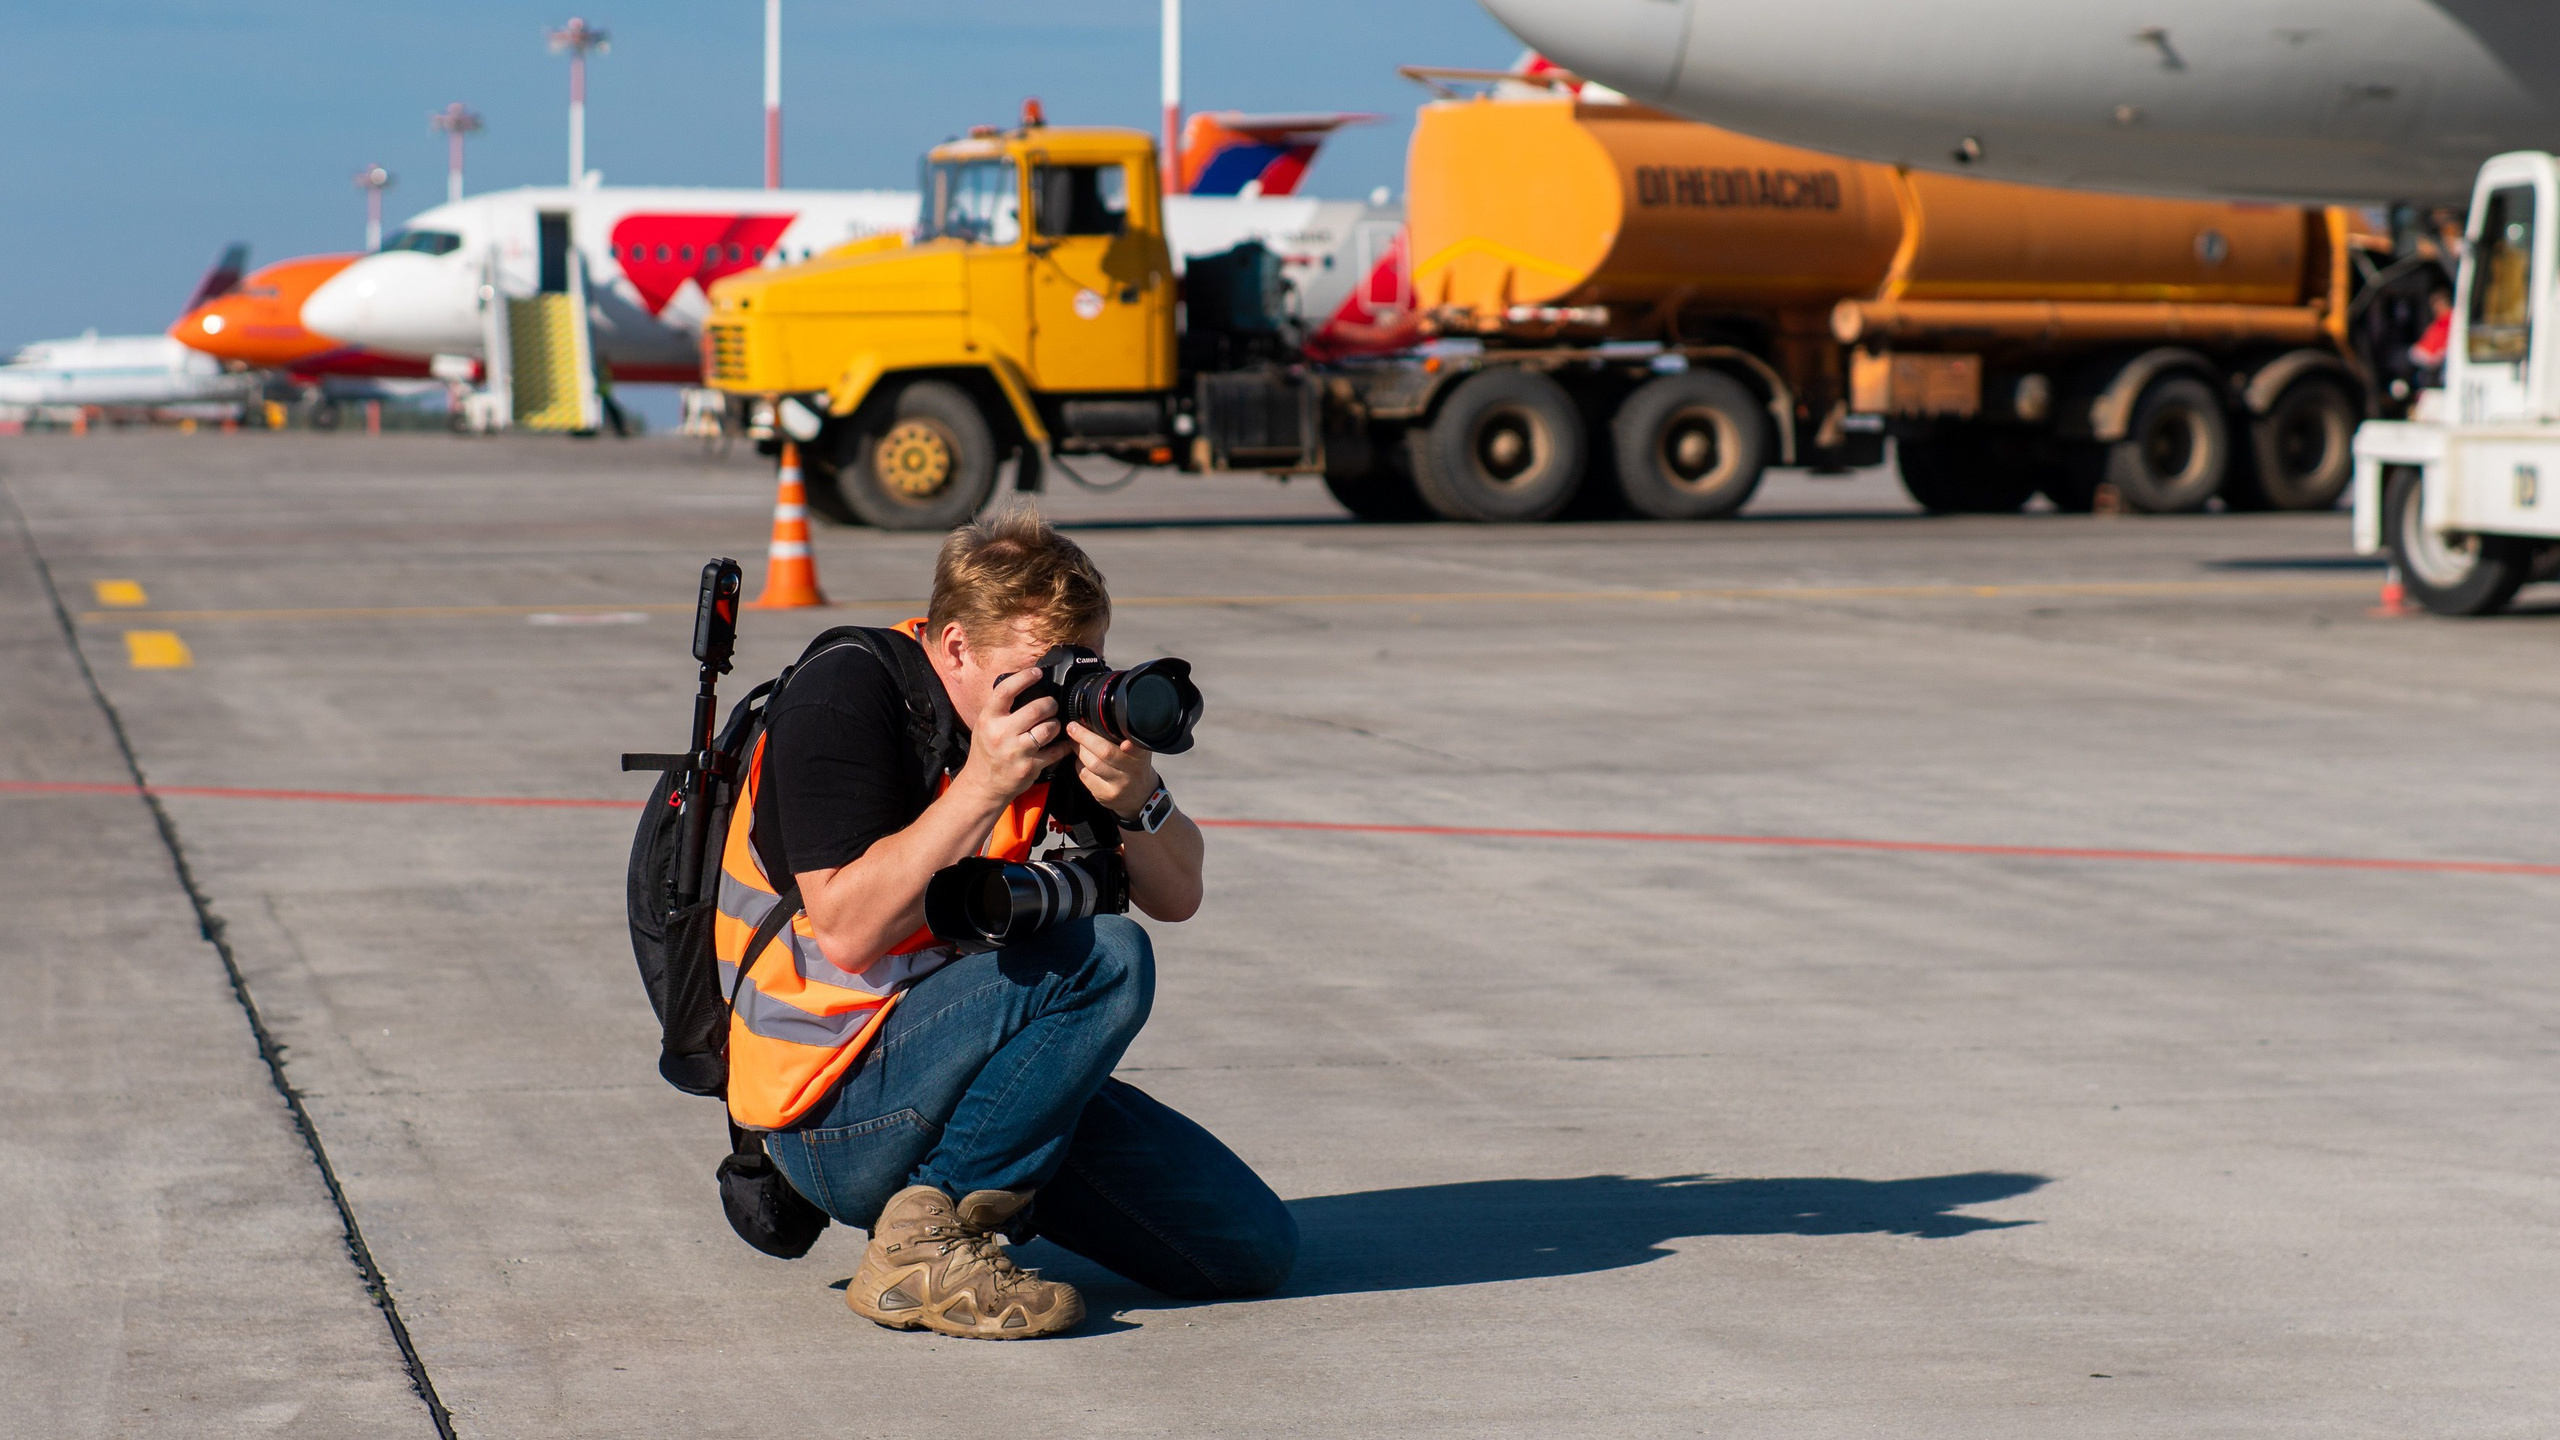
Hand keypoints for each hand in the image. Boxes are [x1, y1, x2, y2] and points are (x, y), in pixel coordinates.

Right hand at [962, 667, 1071, 803]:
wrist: (983, 785)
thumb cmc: (986, 751)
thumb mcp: (985, 725)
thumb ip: (1001, 708)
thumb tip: (1024, 684)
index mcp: (989, 719)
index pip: (1006, 690)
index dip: (1025, 677)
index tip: (1037, 672)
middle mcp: (1001, 733)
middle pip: (1036, 709)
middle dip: (1050, 704)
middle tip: (1051, 705)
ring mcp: (1016, 751)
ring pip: (1049, 728)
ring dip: (1056, 724)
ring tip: (1052, 726)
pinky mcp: (1030, 767)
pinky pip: (1056, 751)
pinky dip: (1064, 745)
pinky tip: (1064, 742)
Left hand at [1066, 722, 1158, 819]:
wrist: (1139, 796)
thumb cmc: (1135, 766)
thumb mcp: (1139, 751)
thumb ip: (1126, 737)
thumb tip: (1099, 719)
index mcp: (1141, 757)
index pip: (1137, 749)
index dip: (1131, 747)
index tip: (1125, 743)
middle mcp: (1132, 772)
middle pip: (1106, 753)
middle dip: (1085, 737)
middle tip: (1073, 727)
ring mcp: (1118, 786)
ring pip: (1092, 764)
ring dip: (1079, 749)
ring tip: (1073, 740)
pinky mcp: (1105, 795)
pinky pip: (1085, 775)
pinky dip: (1080, 763)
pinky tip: (1082, 759)